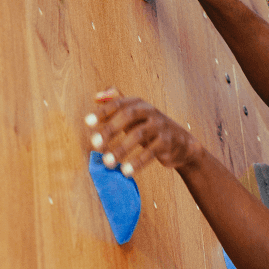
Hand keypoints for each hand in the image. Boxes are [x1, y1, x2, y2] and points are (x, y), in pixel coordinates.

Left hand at [86, 88, 201, 175]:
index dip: (102, 112)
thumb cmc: (151, 128)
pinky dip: (137, 162)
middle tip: (95, 144)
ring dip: (121, 149)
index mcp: (138, 103)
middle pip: (128, 116)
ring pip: (138, 135)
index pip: (118, 104)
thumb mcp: (135, 114)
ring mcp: (160, 126)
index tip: (87, 122)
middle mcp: (149, 111)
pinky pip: (150, 152)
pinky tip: (126, 171)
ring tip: (108, 162)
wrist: (181, 143)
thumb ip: (116, 104)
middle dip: (110, 130)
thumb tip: (96, 96)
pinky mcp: (167, 142)